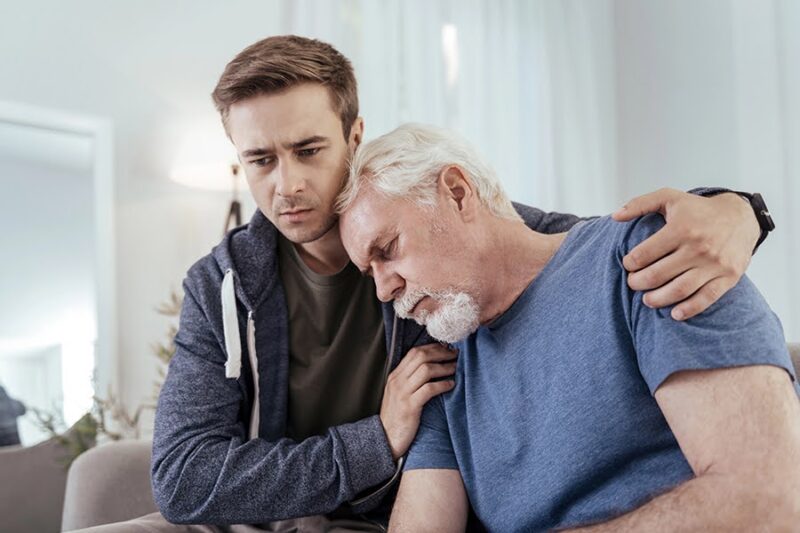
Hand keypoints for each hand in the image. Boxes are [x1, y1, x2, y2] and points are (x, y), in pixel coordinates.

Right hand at [380, 344, 456, 459]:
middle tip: (456, 355)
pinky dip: (442, 385)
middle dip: (441, 353)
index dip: (433, 348)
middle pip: (421, 356)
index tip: (447, 348)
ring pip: (426, 370)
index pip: (414, 352)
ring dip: (444, 367)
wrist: (385, 439)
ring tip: (456, 368)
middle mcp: (397, 381)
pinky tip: (451, 385)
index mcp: (395, 376)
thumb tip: (433, 368)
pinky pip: (429, 389)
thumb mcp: (400, 394)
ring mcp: (402, 393)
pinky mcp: (409, 406)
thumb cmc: (397, 418)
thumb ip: (412, 380)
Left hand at [612, 188, 759, 320]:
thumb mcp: (669, 198)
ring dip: (658, 299)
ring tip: (647, 299)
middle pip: (658, 274)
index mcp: (681, 228)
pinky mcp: (729, 276)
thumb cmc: (699, 210)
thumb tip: (615, 216)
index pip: (645, 253)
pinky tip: (674, 314)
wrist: (741, 216)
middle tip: (633, 283)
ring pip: (680, 289)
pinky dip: (689, 309)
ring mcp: (714, 264)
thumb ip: (639, 204)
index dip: (630, 263)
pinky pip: (706, 298)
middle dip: (638, 283)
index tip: (628, 265)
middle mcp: (698, 247)